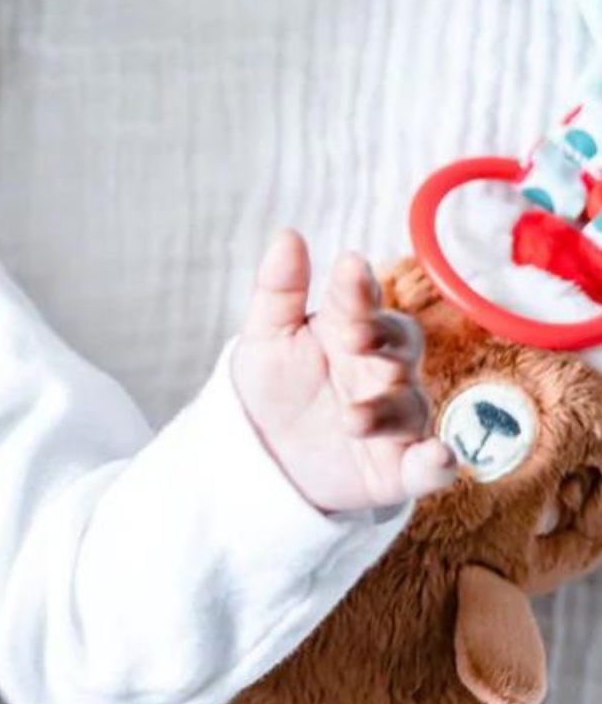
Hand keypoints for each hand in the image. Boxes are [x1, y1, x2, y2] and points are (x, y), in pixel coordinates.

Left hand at [230, 231, 456, 513]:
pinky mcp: (398, 469)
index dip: (360, 287)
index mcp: (353, 328)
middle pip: (401, 344)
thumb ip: (280, 290)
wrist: (264, 454)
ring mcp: (396, 418)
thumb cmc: (275, 386)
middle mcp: (384, 369)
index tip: (348, 270)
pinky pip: (427, 466)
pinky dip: (438, 463)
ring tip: (351, 419)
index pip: (365, 300)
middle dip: (382, 339)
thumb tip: (288, 234)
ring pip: (410, 406)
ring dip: (387, 410)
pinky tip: (439, 458)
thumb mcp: (266, 338)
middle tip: (352, 336)